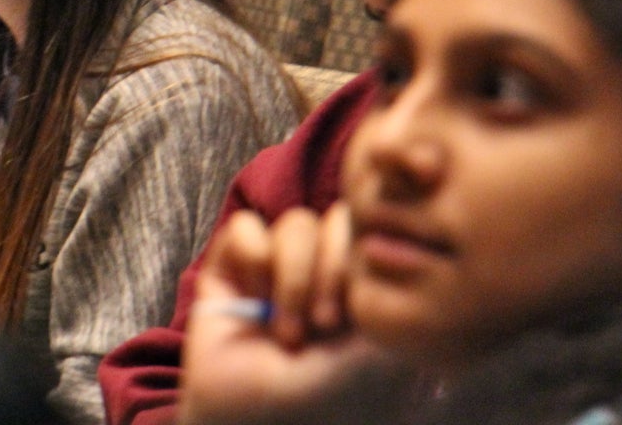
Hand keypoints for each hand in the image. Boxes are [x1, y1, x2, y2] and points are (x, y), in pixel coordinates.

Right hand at [177, 206, 408, 424]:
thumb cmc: (322, 403)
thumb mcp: (378, 356)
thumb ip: (387, 292)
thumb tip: (375, 232)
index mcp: (365, 290)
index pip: (376, 234)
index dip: (363, 265)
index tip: (353, 321)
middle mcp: (326, 273)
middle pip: (337, 219)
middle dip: (328, 273)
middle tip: (324, 324)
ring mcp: (279, 267)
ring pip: (295, 223)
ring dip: (291, 280)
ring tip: (285, 331)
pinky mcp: (233, 265)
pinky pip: (245, 226)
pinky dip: (250, 263)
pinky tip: (249, 304)